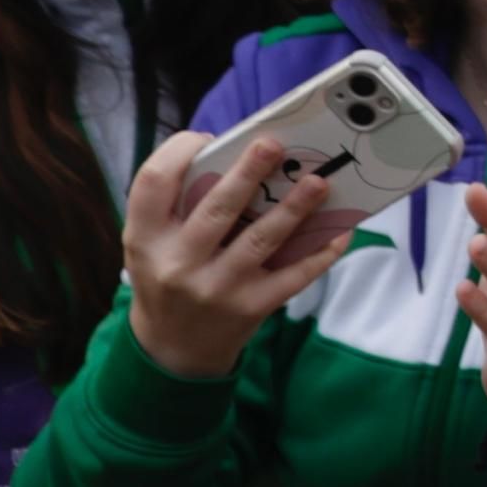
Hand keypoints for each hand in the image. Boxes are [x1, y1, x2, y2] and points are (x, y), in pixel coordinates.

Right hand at [116, 127, 356, 386]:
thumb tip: (233, 153)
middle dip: (248, 171)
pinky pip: (295, 275)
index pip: (152, 182)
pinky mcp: (252, 307)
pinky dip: (321, 252)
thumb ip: (176, 206)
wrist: (172, 349)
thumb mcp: (150, 245)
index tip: (206, 138)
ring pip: (262, 238)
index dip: (178, 152)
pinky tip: (340, 231)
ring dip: (295, 207)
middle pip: (217, 207)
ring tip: (318, 181)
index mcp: (145, 238)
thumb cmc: (167, 276)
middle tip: (274, 143)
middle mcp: (177, 263)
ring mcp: (217, 288)